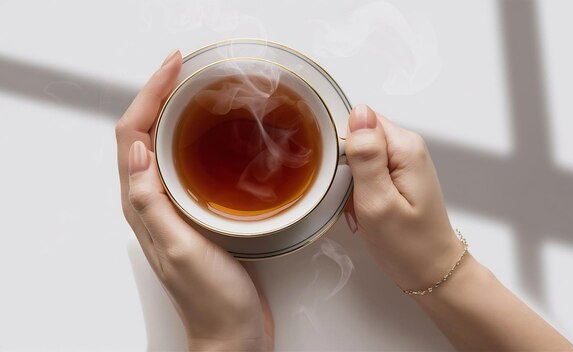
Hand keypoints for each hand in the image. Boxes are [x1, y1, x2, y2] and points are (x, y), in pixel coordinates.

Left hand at [115, 50, 272, 350]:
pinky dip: (193, 138)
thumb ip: (154, 204)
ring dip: (174, 112)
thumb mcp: (181, 249)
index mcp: (142, 206)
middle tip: (183, 68)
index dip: (149, 95)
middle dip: (158, 93)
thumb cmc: (211, 300)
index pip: (131, 137)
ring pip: (162, 145)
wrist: (232, 332)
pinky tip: (213, 134)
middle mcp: (152, 202)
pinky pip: (184, 163)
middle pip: (143, 133)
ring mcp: (173, 206)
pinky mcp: (193, 212)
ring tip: (194, 89)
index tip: (173, 69)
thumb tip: (137, 153)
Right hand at [344, 105, 462, 290]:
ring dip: (349, 181)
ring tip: (359, 206)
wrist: (431, 272)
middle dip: (344, 166)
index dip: (341, 146)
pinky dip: (357, 190)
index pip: (359, 120)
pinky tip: (364, 208)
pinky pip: (365, 171)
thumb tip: (358, 113)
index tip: (344, 178)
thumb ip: (366, 156)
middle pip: (358, 136)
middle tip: (353, 198)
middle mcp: (407, 148)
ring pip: (358, 155)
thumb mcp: (378, 202)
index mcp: (405, 147)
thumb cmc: (408, 245)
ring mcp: (403, 162)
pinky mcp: (397, 176)